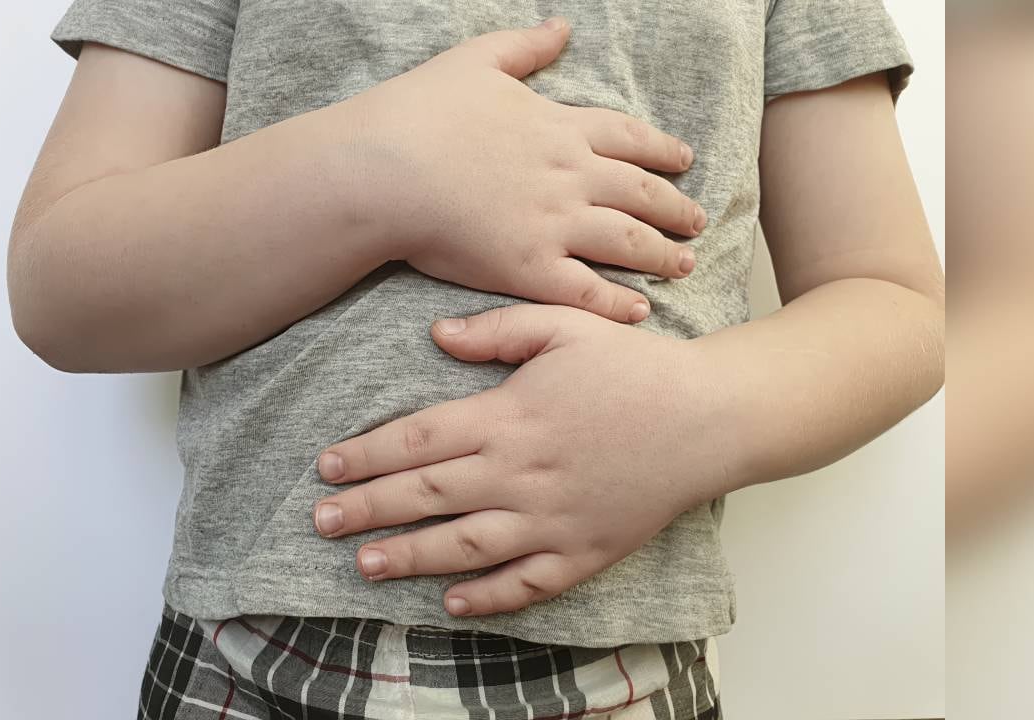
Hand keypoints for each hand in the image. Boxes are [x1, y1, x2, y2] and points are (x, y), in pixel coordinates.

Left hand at [310, 305, 735, 615]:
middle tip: (322, 523)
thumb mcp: (566, 328)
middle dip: (368, 510)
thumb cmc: (637, 368)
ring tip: (366, 565)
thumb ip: (496, 331)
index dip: (367, 456)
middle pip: (427, 497)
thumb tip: (436, 335)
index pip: (418, 441)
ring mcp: (552, 520)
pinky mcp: (585, 552)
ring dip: (410, 557)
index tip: (327, 468)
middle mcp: (521, 474)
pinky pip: (527, 584)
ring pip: (464, 547)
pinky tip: (451, 602)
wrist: (711, 418)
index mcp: (509, 417)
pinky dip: (487, 597)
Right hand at [342, 18, 704, 323]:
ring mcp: (554, 224)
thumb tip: (561, 27)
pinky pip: (588, 291)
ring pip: (628, 242)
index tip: (684, 159)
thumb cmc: (420, 113)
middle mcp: (569, 176)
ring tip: (686, 264)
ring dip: (663, 255)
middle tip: (698, 219)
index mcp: (559, 128)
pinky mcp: (530, 269)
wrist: (384, 170)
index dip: (660, 149)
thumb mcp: (477, 60)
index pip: (628, 138)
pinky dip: (619, 303)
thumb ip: (525, 46)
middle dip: (676, 207)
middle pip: (640, 192)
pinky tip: (640, 310)